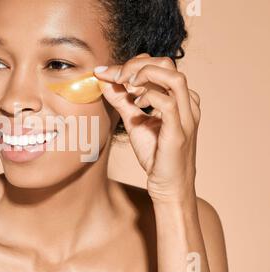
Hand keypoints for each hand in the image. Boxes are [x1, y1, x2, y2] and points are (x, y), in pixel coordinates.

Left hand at [94, 54, 200, 202]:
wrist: (169, 186)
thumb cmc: (156, 155)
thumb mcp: (134, 121)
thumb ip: (122, 100)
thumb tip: (105, 81)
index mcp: (179, 98)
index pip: (158, 66)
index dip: (131, 64)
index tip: (105, 72)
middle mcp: (187, 103)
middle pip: (167, 64)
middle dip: (136, 65)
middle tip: (114, 77)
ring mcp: (186, 116)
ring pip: (173, 78)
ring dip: (144, 75)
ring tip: (126, 85)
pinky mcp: (179, 131)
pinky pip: (169, 103)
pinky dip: (148, 96)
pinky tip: (136, 103)